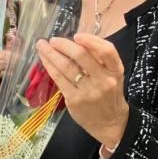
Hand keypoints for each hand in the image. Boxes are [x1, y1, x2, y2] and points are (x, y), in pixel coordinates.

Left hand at [36, 34, 129, 148]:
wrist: (110, 123)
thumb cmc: (109, 93)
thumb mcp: (113, 75)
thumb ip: (100, 58)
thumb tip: (75, 40)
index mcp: (115, 71)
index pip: (107, 51)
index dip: (91, 40)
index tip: (76, 35)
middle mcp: (104, 80)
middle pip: (82, 56)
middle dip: (63, 44)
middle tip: (52, 39)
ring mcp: (89, 91)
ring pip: (66, 67)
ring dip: (51, 53)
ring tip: (42, 46)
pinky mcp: (75, 100)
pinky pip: (59, 79)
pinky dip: (50, 66)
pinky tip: (44, 60)